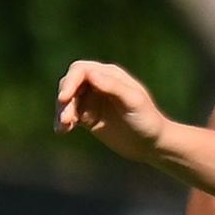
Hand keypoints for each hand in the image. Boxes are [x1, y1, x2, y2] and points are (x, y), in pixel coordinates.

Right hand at [54, 60, 175, 161]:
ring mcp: (91, 100)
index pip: (80, 70)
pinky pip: (68, 115)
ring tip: (64, 128)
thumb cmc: (147, 120)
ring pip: (66, 100)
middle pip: (69, 84)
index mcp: (110, 75)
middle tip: (66, 119)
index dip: (70, 81)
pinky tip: (62, 131)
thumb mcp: (134, 102)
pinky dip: (63, 122)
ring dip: (62, 112)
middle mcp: (98, 83)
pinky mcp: (87, 116)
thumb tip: (91, 74)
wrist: (152, 144)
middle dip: (65, 100)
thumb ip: (113, 87)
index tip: (64, 98)